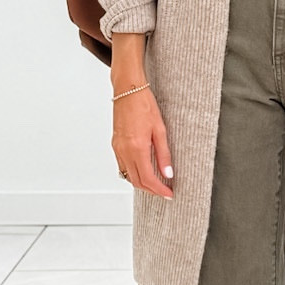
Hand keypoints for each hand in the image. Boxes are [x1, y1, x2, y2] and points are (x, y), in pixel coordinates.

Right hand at [110, 36, 173, 197]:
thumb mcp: (160, 130)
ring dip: (142, 183)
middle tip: (165, 191)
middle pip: (136, 181)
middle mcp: (124, 151)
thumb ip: (164, 154)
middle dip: (151, 190)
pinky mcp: (115, 145)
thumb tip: (168, 173)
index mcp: (137, 148)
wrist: (128, 90)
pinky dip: (133, 173)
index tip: (169, 194)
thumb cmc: (144, 104)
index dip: (159, 190)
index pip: (148, 179)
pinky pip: (122, 166)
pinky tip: (143, 170)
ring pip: (128, 176)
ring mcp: (117, 148)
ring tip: (156, 183)